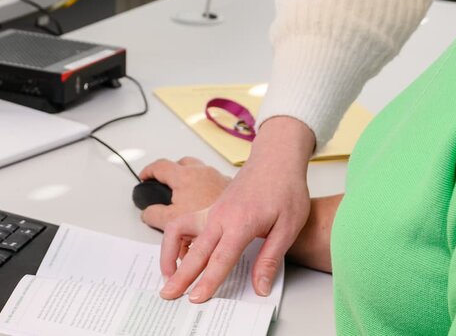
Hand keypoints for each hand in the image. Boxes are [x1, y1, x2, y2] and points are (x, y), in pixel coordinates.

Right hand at [138, 157, 231, 230]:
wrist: (241, 218)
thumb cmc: (209, 217)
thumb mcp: (172, 221)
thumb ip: (155, 215)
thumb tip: (147, 213)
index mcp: (184, 176)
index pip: (160, 166)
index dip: (149, 171)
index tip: (144, 177)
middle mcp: (202, 171)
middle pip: (181, 165)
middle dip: (171, 174)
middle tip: (165, 187)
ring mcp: (216, 177)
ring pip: (198, 173)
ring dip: (190, 182)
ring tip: (187, 200)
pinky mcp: (229, 186)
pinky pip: (212, 182)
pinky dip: (205, 189)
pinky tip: (206, 207)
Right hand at [148, 117, 314, 302]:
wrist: (277, 158)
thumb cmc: (285, 187)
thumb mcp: (288, 227)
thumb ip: (270, 259)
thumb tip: (260, 287)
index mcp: (241, 222)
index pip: (220, 259)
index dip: (207, 281)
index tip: (196, 298)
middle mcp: (221, 216)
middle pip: (195, 250)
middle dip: (179, 275)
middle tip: (167, 294)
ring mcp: (214, 210)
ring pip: (181, 231)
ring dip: (170, 252)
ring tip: (170, 274)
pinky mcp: (213, 208)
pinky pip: (187, 224)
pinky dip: (178, 240)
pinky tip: (184, 254)